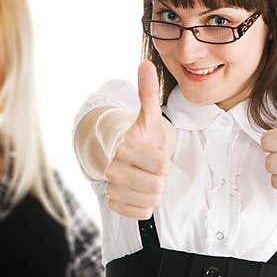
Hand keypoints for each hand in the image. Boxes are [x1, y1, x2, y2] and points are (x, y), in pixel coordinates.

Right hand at [105, 61, 169, 219]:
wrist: (126, 157)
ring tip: (146, 178)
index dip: (164, 161)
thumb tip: (145, 63)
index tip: (155, 153)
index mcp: (125, 147)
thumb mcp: (150, 117)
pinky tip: (140, 192)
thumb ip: (148, 92)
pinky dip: (145, 205)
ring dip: (154, 191)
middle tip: (151, 168)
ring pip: (150, 200)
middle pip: (156, 185)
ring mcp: (112, 187)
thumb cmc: (144, 138)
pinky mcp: (113, 204)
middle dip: (159, 177)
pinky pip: (141, 213)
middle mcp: (114, 168)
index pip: (160, 164)